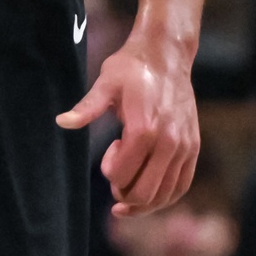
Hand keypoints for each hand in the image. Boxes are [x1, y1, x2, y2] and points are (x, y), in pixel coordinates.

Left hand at [57, 33, 198, 216]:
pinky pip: (182, 186)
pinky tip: (150, 192)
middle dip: (124, 192)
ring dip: (143, 199)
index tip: (110, 147)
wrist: (166, 55)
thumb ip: (86, 108)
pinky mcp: (194, 147)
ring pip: (164, 196)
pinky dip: (164, 196)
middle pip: (144, 194)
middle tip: (117, 175)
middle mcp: (169, 142)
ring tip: (130, 183)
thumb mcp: (106, 84)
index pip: (122, 176)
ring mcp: (184, 147)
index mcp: (144, 129)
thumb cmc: (132, 68)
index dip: (109, 171)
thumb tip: (61, 122)